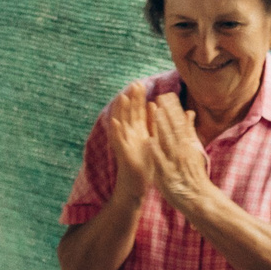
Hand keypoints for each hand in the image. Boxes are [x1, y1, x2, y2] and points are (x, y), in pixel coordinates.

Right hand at [105, 84, 154, 198]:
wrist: (136, 186)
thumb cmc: (144, 165)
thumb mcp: (151, 141)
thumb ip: (153, 124)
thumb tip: (155, 106)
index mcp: (137, 131)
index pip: (137, 111)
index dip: (138, 98)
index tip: (141, 83)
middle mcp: (129, 135)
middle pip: (129, 113)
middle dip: (131, 99)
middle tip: (134, 83)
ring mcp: (124, 144)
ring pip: (122, 124)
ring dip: (121, 111)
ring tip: (122, 97)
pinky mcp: (123, 154)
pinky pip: (118, 142)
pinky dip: (116, 132)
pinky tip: (115, 122)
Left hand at [143, 91, 211, 211]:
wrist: (198, 198)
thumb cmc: (194, 174)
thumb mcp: (194, 149)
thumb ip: (189, 131)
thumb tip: (189, 113)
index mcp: (187, 144)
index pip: (180, 124)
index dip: (173, 110)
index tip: (166, 96)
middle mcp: (183, 151)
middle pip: (174, 129)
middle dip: (167, 113)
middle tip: (159, 98)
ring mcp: (176, 162)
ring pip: (168, 142)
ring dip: (162, 127)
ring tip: (155, 113)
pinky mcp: (168, 174)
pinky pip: (161, 161)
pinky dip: (156, 151)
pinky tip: (149, 141)